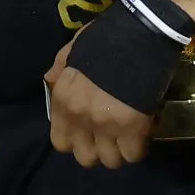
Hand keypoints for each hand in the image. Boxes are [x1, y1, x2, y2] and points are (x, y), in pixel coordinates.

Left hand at [43, 38, 156, 167]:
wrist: (140, 32)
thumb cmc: (105, 38)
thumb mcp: (72, 50)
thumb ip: (60, 71)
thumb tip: (52, 84)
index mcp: (63, 98)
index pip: (60, 142)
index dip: (75, 139)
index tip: (87, 131)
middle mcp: (81, 116)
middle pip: (86, 158)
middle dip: (98, 149)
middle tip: (109, 135)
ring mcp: (107, 124)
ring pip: (111, 161)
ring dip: (119, 150)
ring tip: (126, 135)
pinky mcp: (134, 127)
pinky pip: (133, 155)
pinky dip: (139, 148)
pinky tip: (142, 133)